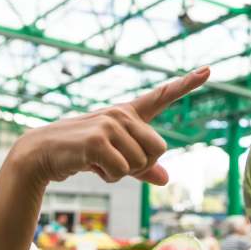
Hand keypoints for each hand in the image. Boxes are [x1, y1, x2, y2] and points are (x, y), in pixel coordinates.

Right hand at [13, 68, 209, 186]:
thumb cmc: (80, 154)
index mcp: (128, 114)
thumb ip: (142, 168)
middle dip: (140, 165)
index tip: (208, 70)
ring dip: (121, 173)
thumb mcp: (115, 160)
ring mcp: (110, 124)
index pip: (162, 96)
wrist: (41, 155)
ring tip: (97, 162)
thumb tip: (167, 179)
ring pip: (141, 163)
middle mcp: (121, 114)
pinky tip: (90, 165)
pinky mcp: (98, 140)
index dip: (186, 83)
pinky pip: (123, 171)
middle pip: (159, 149)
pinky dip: (109, 176)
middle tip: (113, 163)